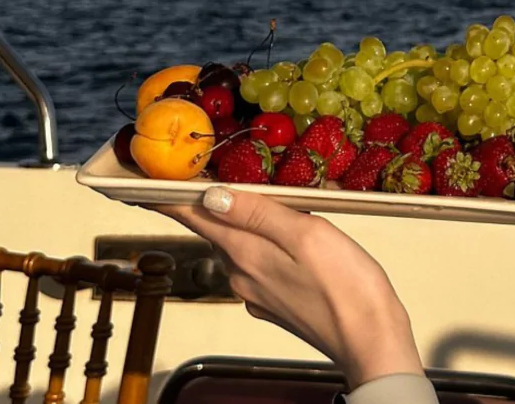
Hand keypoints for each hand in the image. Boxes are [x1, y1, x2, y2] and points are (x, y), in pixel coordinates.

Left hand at [153, 187, 423, 389]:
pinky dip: (265, 245)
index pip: (194, 217)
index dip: (170, 196)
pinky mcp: (278, 304)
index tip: (143, 182)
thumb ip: (259, 214)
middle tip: (210, 173)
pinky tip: (288, 236)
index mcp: (245, 253)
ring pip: (241, 247)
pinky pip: (261, 264)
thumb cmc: (346, 287)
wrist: (371, 341)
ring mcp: (259, 293)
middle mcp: (242, 276)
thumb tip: (212, 197)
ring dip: (243, 223)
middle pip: (216, 230)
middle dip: (211, 203)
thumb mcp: (306, 234)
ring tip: (258, 199)